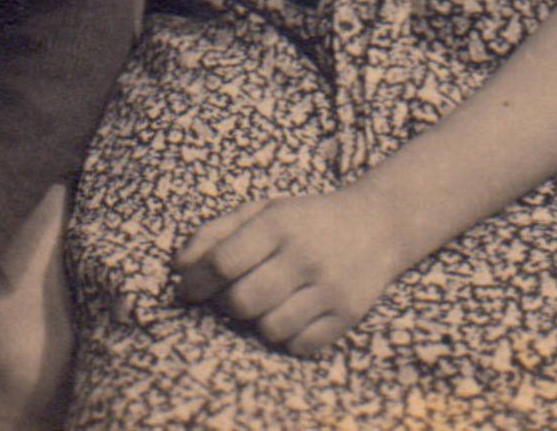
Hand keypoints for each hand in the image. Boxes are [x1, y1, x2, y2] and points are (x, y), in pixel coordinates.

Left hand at [171, 188, 409, 356]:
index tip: (184, 290)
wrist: (376, 225)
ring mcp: (331, 288)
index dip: (195, 282)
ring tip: (261, 305)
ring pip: (270, 327)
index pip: (223, 262)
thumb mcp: (260, 212)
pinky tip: (287, 316)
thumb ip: (214, 233)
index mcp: (278, 224)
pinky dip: (286, 337)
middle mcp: (305, 256)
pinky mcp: (349, 314)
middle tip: (227, 298)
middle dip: (224, 305)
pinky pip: (301, 345)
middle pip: (243, 301)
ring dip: (255, 322)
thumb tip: (179, 267)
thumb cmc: (304, 220)